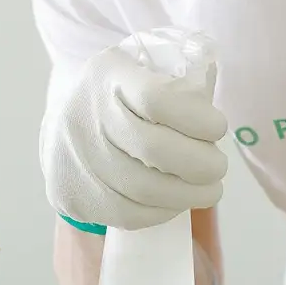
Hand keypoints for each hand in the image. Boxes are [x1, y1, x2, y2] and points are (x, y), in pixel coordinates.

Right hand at [41, 44, 228, 229]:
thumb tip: (212, 112)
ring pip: (144, 189)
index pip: (158, 99)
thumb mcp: (146, 69)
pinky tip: (177, 202)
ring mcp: (75, 159)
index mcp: (109, 75)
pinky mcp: (73, 196)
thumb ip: (182, 82)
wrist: (67, 123)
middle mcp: (84, 115)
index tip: (217, 128)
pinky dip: (163, 212)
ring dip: (189, 195)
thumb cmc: (123, 97)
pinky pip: (129, 214)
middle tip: (218, 167)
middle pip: (154, 149)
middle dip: (201, 164)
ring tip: (209, 190)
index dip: (198, 119)